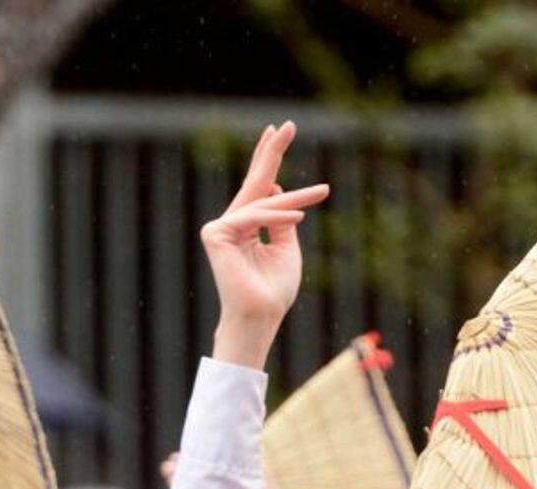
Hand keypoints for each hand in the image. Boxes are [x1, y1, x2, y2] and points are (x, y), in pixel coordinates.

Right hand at [201, 121, 329, 369]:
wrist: (261, 316)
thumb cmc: (274, 290)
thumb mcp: (287, 248)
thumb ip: (283, 219)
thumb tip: (278, 191)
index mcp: (246, 227)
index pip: (259, 188)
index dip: (269, 159)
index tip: (281, 131)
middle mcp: (231, 224)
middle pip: (254, 181)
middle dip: (272, 151)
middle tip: (288, 124)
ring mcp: (220, 228)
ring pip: (263, 202)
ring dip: (295, 199)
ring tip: (322, 192)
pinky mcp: (215, 234)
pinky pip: (254, 217)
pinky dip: (277, 217)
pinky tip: (299, 215)